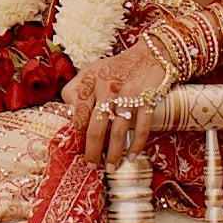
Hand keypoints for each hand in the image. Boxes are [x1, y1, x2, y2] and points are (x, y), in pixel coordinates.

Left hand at [59, 49, 168, 171]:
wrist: (151, 54)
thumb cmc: (117, 68)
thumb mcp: (92, 71)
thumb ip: (78, 89)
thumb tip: (71, 115)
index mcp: (91, 80)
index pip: (79, 112)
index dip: (78, 132)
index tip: (80, 145)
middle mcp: (108, 87)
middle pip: (95, 127)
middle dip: (92, 151)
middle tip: (92, 166)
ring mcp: (128, 94)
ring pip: (117, 132)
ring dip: (114, 154)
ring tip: (111, 168)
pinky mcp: (147, 99)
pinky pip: (141, 128)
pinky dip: (137, 145)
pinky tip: (133, 157)